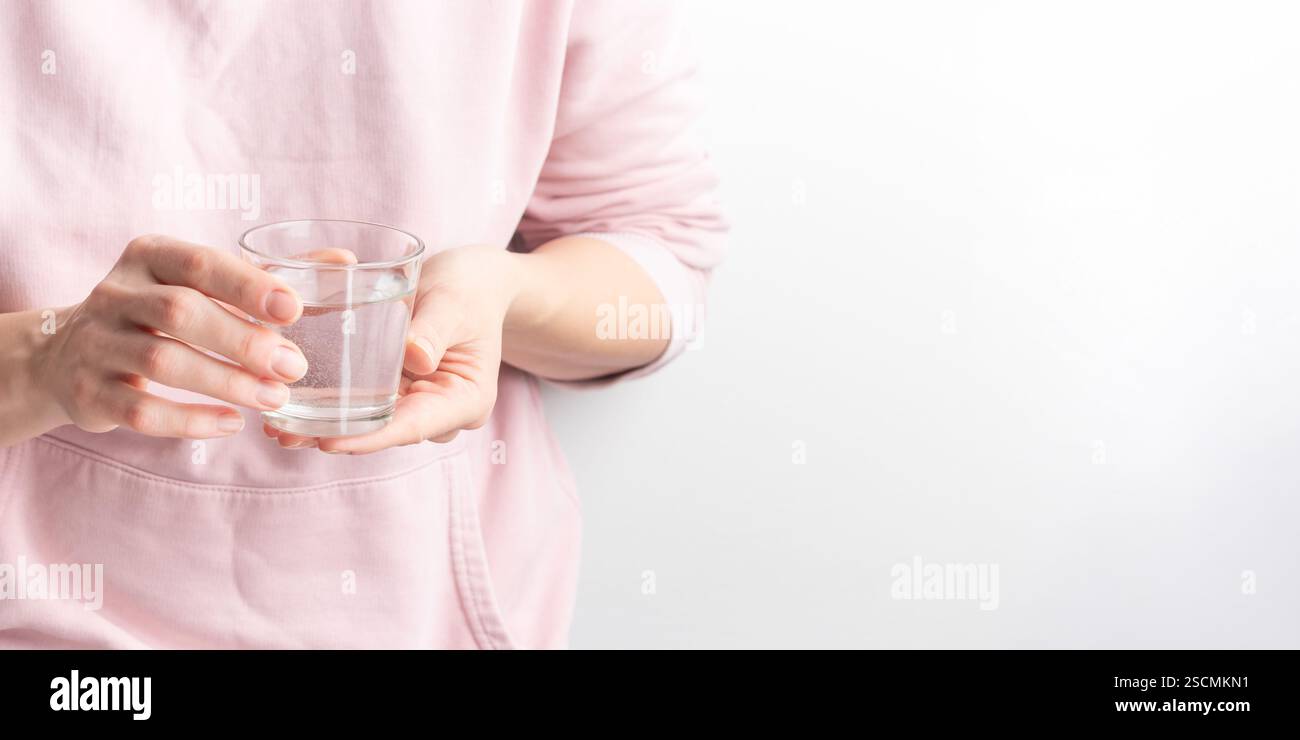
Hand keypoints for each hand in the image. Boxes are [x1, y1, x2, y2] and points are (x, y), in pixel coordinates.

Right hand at [29, 234, 308, 437]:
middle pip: (181, 312)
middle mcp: (116, 294)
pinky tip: (232, 424)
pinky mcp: (89, 393)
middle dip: (244, 341)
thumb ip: (269, 276)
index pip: (201, 263)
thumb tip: (344, 262)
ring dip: (227, 383)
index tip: (294, 308)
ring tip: (275, 398)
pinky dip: (191, 421)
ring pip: (164, 361)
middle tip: (294, 367)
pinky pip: (142, 411)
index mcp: (149, 256)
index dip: (247, 284)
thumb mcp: (201, 284)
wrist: (66, 356)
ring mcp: (97, 343)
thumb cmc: (159, 312)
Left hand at [264, 244, 521, 453]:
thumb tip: (413, 359)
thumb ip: (434, 329)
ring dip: (326, 426)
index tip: (329, 442)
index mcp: (467, 400)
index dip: (371, 437)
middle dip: (338, 436)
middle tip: (284, 435)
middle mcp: (442, 412)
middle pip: (386, 431)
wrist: (476, 282)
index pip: (414, 425)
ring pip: (371, 423)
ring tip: (276, 428)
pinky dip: (332, 406)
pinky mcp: (399, 391)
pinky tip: (291, 407)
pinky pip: (365, 404)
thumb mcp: (454, 303)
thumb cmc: (470, 287)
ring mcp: (420, 404)